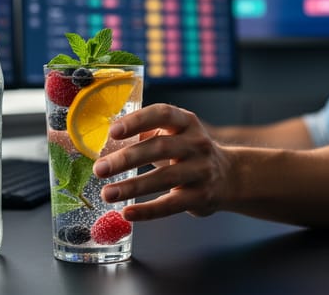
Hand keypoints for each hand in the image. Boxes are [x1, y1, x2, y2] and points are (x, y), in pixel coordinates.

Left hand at [92, 103, 232, 220]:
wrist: (229, 176)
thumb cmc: (188, 152)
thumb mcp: (173, 134)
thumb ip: (143, 135)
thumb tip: (102, 142)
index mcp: (186, 122)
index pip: (162, 114)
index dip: (137, 121)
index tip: (113, 131)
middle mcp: (196, 143)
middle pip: (160, 148)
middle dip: (126, 159)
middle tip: (100, 169)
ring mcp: (201, 170)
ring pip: (164, 178)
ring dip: (132, 187)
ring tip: (107, 193)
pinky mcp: (201, 196)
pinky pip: (171, 205)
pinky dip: (147, 210)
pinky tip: (127, 213)